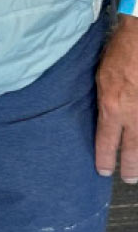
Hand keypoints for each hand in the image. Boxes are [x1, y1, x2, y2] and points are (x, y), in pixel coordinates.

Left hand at [96, 0, 137, 182]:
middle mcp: (132, 114)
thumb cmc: (119, 52)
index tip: (103, 170)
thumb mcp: (100, 77)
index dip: (104, 158)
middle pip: (132, 149)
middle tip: (127, 179)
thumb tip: (103, 115)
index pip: (106, 141)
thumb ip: (103, 100)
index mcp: (111, 106)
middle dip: (129, 167)